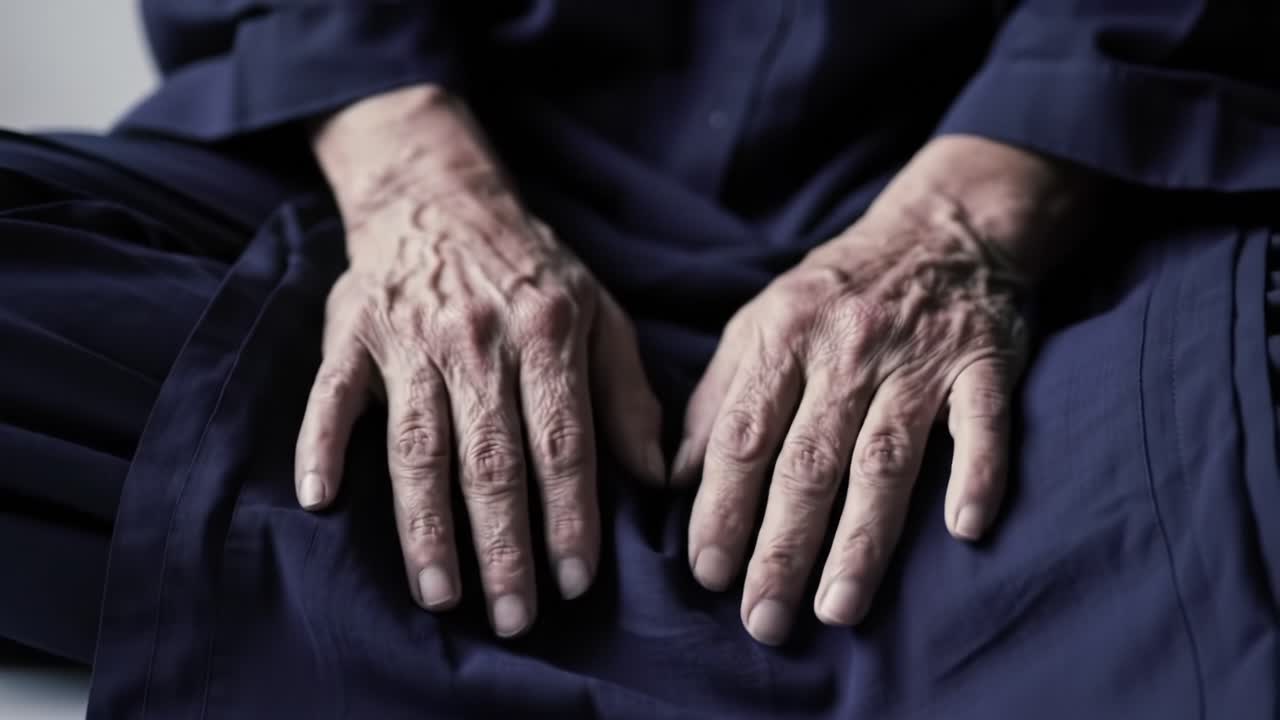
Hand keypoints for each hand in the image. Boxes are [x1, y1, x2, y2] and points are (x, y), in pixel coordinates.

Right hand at [294, 86, 663, 637]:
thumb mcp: (598, 313)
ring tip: (439, 593)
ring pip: (418, 445)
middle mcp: (478, 339)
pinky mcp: (352, 335)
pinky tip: (320, 500)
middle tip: (514, 616)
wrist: (439, 196)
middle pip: (491, 460)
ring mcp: (409, 338)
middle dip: (504, 545)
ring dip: (426, 524)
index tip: (576, 580)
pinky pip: (331, 396)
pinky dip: (320, 444)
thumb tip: (656, 476)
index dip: (570, 516)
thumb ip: (627, 393)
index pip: (563, 444)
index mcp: (547, 333)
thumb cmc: (529, 268)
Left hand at [674, 136, 1088, 644]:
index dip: (722, 507)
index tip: (707, 574)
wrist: (940, 228)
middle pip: (808, 461)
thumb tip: (677, 479)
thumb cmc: (835, 291)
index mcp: (783, 338)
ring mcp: (918, 358)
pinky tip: (965, 528)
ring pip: (885, 457)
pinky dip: (978, 472)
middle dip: (782, 546)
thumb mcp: (760, 323)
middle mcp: (846, 350)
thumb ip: (718, 397)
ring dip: (862, 537)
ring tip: (838, 608)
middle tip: (762, 620)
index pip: (744, 435)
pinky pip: (981, 422)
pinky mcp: (983, 365)